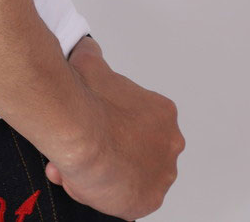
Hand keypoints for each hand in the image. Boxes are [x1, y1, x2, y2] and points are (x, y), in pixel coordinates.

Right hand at [44, 36, 184, 219]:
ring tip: (80, 162)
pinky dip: (103, 193)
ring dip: (108, 170)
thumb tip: (87, 47)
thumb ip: (92, 56)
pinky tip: (83, 179)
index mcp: (162, 113)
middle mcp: (169, 145)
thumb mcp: (88, 62)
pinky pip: (124, 200)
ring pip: (132, 175)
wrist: (81, 133)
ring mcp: (161, 176)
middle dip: (114, 147)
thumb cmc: (87, 101)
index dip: (114, 123)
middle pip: (139, 149)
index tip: (98, 123)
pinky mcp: (147, 202)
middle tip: (89, 143)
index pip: (141, 121)